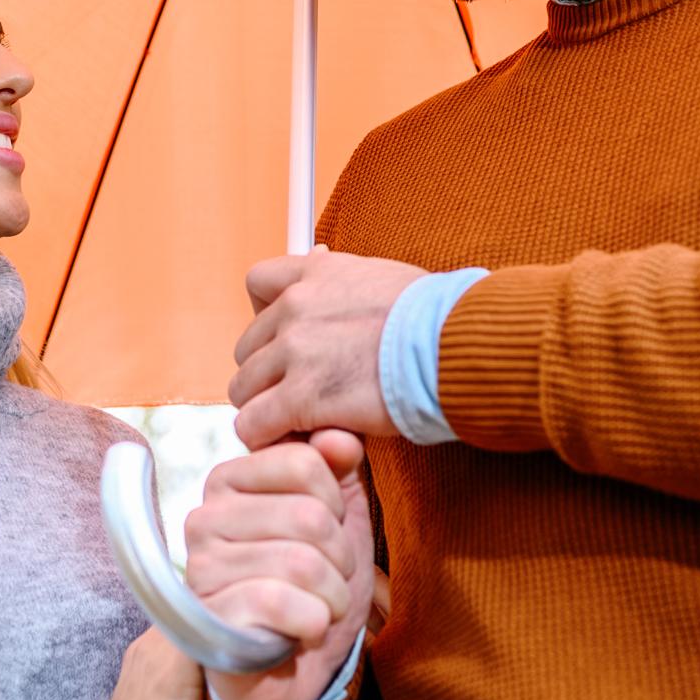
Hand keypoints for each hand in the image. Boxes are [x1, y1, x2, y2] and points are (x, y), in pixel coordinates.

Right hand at [187, 432, 374, 699]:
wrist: (291, 668)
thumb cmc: (311, 585)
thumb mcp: (337, 518)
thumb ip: (338, 468)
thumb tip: (341, 435)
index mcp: (230, 481)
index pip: (304, 461)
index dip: (337, 503)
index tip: (328, 531)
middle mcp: (204, 517)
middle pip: (309, 515)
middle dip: (340, 557)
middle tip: (328, 580)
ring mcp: (202, 567)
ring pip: (303, 563)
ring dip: (333, 595)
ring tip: (319, 607)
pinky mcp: (209, 617)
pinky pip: (284, 604)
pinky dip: (314, 622)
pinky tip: (303, 630)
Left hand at [228, 251, 425, 449]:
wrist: (455, 343)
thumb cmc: (438, 317)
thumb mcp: (385, 276)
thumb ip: (346, 280)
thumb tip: (323, 258)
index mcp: (317, 274)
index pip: (259, 283)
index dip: (266, 316)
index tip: (285, 338)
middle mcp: (296, 306)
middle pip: (248, 347)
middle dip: (269, 373)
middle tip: (299, 394)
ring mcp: (295, 351)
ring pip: (244, 389)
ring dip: (267, 408)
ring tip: (299, 423)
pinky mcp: (301, 396)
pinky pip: (254, 424)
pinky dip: (268, 437)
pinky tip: (295, 440)